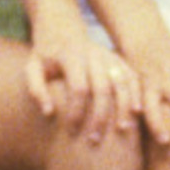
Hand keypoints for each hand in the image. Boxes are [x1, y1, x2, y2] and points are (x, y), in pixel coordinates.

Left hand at [26, 18, 141, 143]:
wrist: (61, 29)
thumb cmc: (45, 55)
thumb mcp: (32, 67)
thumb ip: (36, 88)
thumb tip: (49, 112)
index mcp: (71, 56)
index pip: (79, 88)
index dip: (76, 112)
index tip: (71, 131)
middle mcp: (93, 54)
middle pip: (103, 87)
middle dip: (101, 116)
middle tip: (94, 140)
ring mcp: (108, 55)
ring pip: (122, 81)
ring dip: (124, 106)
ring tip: (122, 131)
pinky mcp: (118, 58)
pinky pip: (132, 76)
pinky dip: (136, 93)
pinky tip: (137, 113)